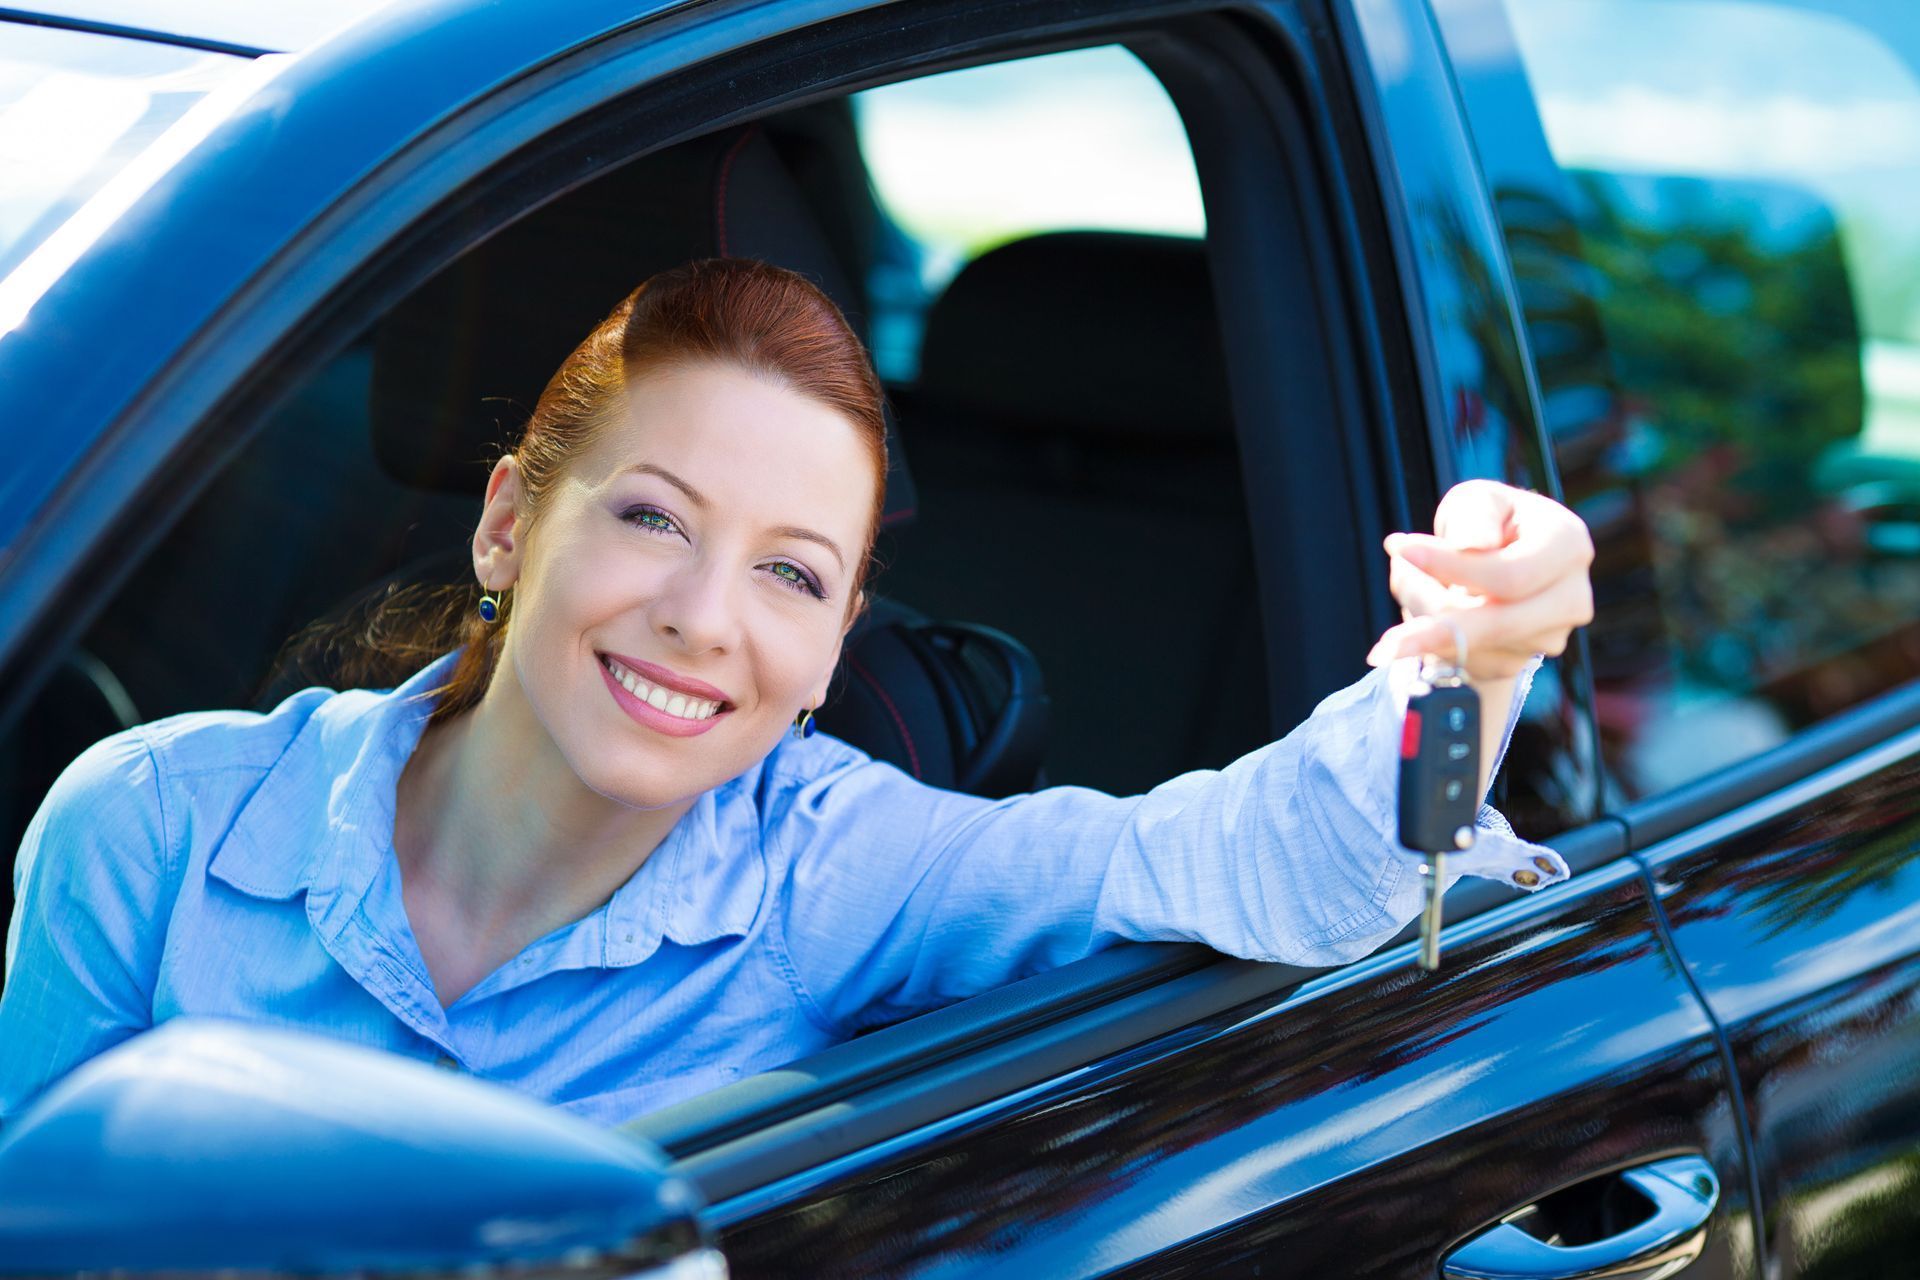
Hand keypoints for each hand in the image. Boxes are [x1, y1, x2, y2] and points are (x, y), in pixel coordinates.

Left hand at [1365, 480, 1593, 681]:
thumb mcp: (1479, 500)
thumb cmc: (1486, 520)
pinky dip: (1430, 640)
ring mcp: (1548, 637)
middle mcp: (1571, 598)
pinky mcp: (1518, 662)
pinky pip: (1462, 663)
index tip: (1398, 548)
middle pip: (1496, 624)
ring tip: (1408, 581)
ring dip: (1422, 619)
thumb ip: (1476, 516)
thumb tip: (1474, 544)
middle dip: (1431, 621)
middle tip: (1382, 638)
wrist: (1495, 558)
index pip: (1511, 574)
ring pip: (1471, 647)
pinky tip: (1424, 610)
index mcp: (1568, 546)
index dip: (1452, 567)